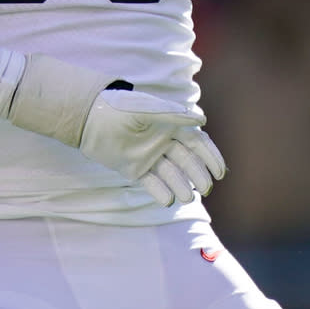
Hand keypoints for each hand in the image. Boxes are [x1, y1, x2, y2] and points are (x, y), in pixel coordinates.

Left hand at [79, 89, 226, 205]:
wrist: (89, 119)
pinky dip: (160, 192)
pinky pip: (151, 183)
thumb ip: (173, 115)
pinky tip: (168, 200)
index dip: (210, 158)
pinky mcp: (134, 169)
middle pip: (187, 161)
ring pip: (171, 174)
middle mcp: (163, 142)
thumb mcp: (146, 109)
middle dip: (198, 175)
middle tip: (205, 188)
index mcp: (171, 126)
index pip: (197, 144)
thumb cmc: (119, 108)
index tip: (220, 173)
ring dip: (181, 186)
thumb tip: (202, 121)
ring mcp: (149, 157)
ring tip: (187, 197)